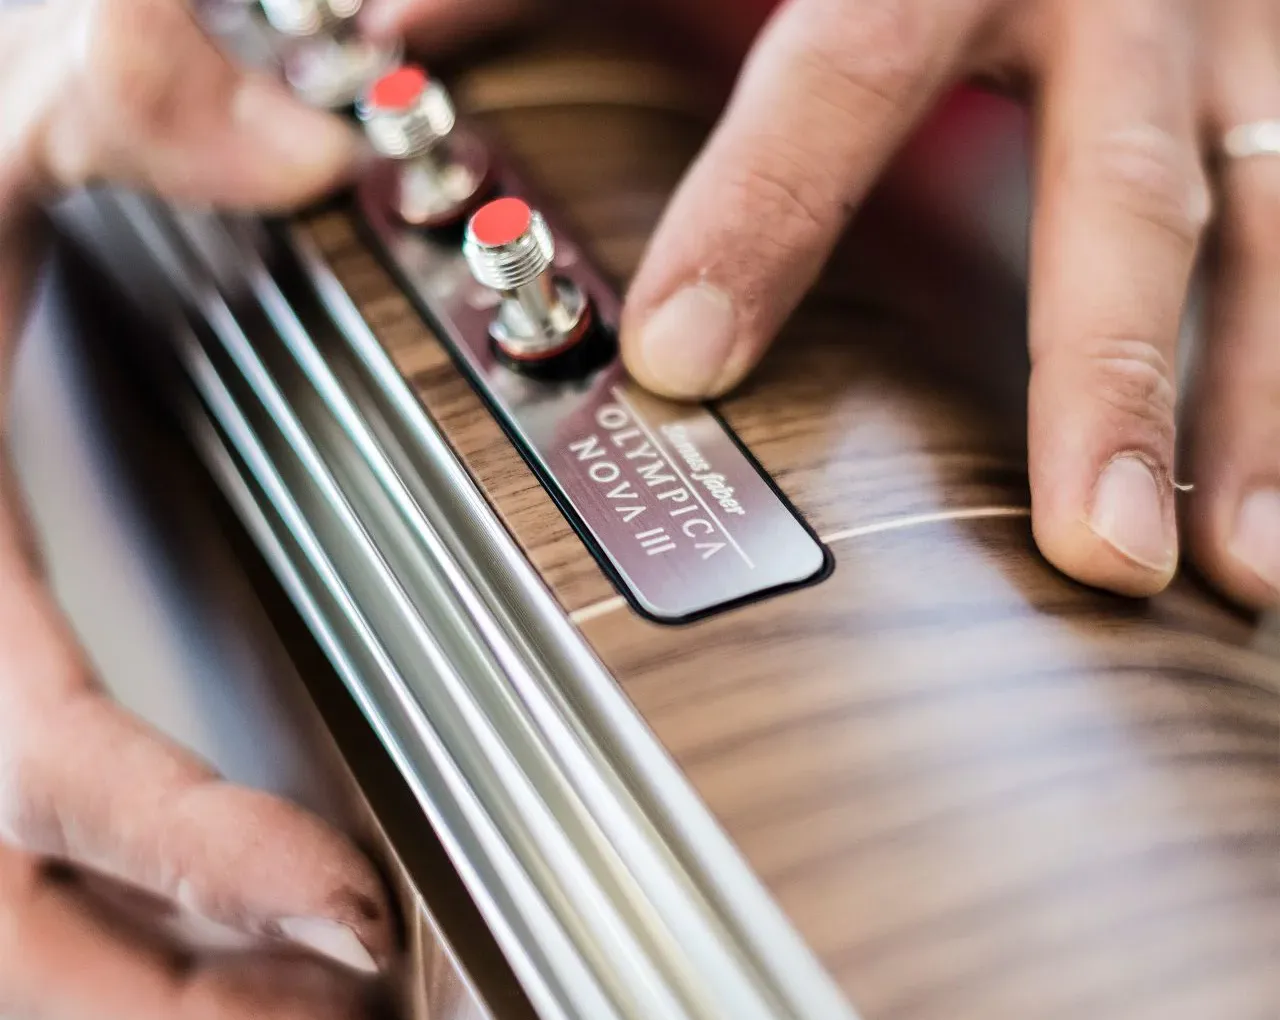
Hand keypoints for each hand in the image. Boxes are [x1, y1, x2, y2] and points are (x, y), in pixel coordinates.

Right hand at [0, 0, 392, 1012]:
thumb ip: (127, 97)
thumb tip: (299, 146)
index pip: (37, 754)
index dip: (188, 844)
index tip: (347, 905)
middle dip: (161, 991)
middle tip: (342, 1007)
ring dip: (150, 977)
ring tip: (313, 998)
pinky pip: (14, 834)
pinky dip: (124, 898)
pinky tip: (228, 909)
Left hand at [381, 0, 1279, 609]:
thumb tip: (403, 22)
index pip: (849, 74)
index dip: (764, 214)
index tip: (680, 359)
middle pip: (1118, 191)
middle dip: (1099, 375)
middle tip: (1085, 547)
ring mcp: (1233, 43)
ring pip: (1265, 235)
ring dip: (1248, 417)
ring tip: (1219, 575)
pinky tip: (1271, 537)